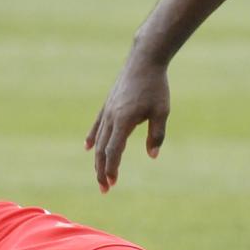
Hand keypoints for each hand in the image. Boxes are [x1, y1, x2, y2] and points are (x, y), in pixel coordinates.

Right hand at [85, 55, 170, 191]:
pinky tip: (88, 148)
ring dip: (98, 159)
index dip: (112, 168)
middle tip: (105, 189)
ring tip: (100, 175)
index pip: (114, 151)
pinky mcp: (108, 104)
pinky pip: (98, 125)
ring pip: (99, 140)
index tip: (113, 183)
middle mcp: (111, 117)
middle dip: (102, 170)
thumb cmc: (156, 86)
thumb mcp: (161, 111)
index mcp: (124, 120)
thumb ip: (156, 135)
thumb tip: (152, 155)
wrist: (144, 60)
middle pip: (103, 150)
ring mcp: (108, 110)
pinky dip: (93, 138)